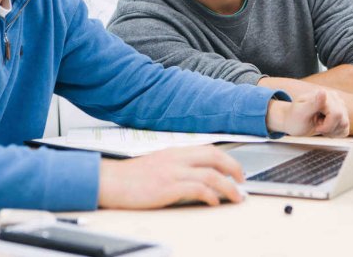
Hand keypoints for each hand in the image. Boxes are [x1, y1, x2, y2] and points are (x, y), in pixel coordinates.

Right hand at [98, 145, 244, 208]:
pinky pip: (196, 188)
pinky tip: (214, 202)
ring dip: (228, 186)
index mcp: (176, 152)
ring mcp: (173, 172)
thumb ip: (178, 166)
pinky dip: (210, 195)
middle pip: (215, 157)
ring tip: (236, 196)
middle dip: (233, 168)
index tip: (236, 170)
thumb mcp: (159, 163)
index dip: (227, 159)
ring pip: (210, 174)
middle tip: (242, 181)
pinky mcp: (167, 187)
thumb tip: (198, 176)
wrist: (111, 181)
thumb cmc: (132, 176)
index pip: (209, 150)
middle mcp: (177, 158)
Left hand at [266, 88, 349, 137]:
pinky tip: (326, 130)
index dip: (327, 125)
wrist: (293, 123)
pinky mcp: (341, 116)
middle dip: (329, 129)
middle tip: (317, 126)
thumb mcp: (300, 112)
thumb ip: (313, 103)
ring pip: (345, 125)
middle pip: (342, 120)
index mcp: (324, 95)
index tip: (316, 127)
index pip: (336, 114)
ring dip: (331, 131)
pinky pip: (345, 129)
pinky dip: (335, 134)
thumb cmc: (294, 118)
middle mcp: (334, 99)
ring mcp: (339, 107)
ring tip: (320, 126)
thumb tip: (323, 92)